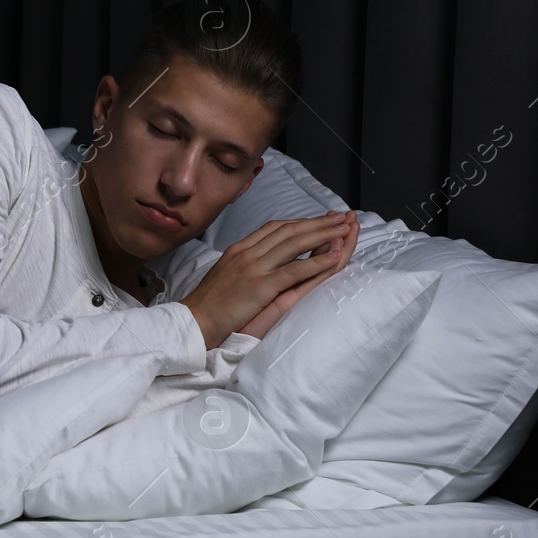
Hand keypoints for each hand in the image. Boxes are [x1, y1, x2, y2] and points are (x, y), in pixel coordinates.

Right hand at [179, 211, 358, 350]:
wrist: (193, 321)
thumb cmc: (208, 303)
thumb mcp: (225, 273)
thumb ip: (243, 262)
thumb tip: (260, 258)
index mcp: (239, 248)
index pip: (275, 226)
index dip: (300, 221)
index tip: (320, 218)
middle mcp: (248, 252)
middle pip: (289, 229)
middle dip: (317, 222)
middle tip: (341, 216)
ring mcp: (254, 267)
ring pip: (295, 243)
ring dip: (323, 234)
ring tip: (345, 229)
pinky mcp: (260, 286)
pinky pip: (295, 270)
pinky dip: (317, 261)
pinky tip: (335, 256)